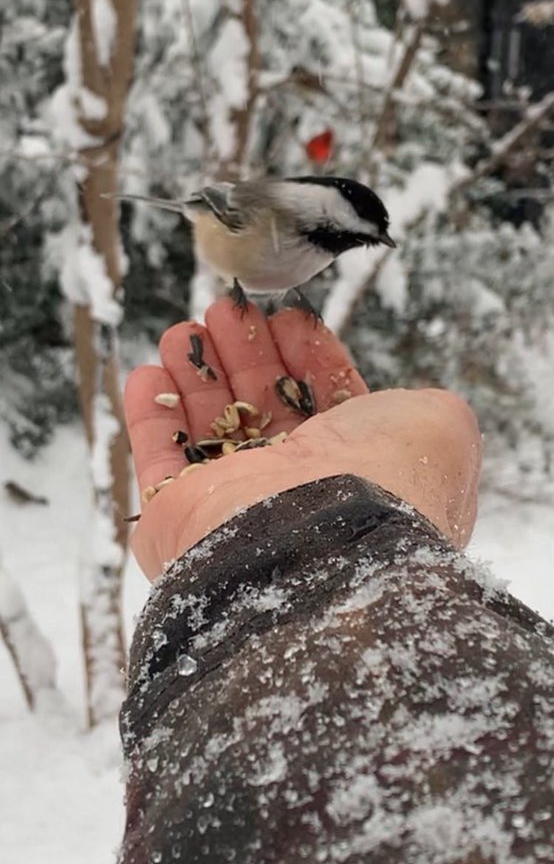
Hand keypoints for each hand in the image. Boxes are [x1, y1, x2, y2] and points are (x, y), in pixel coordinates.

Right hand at [125, 299, 480, 580]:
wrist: (325, 552)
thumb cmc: (390, 482)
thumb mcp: (441, 426)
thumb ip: (429, 405)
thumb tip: (413, 404)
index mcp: (356, 471)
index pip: (321, 404)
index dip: (303, 357)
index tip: (285, 319)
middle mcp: (296, 492)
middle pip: (259, 408)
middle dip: (243, 353)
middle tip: (225, 311)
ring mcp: (234, 507)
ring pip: (206, 427)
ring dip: (194, 374)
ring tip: (183, 331)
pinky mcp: (177, 519)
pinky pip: (156, 459)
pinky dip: (150, 415)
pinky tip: (149, 373)